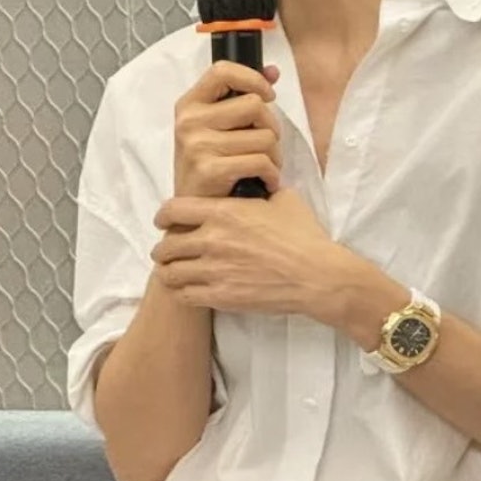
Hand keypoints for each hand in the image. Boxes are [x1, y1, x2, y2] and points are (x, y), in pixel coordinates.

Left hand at [150, 184, 345, 317]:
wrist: (316, 275)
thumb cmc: (304, 235)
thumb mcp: (283, 200)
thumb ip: (259, 191)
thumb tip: (255, 184)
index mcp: (224, 212)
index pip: (173, 210)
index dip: (164, 216)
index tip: (164, 221)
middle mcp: (213, 240)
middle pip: (166, 245)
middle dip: (163, 248)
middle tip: (168, 250)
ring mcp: (215, 271)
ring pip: (170, 273)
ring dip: (169, 271)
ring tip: (173, 271)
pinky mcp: (221, 296)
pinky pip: (184, 295)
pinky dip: (181, 291)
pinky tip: (187, 289)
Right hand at [172, 60, 282, 198]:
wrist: (193, 212)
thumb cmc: (211, 165)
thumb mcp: (217, 127)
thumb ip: (242, 95)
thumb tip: (273, 71)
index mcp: (189, 104)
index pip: (222, 70)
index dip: (252, 78)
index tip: (267, 95)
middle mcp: (189, 121)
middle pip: (254, 105)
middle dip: (270, 126)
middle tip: (266, 145)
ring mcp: (197, 145)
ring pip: (264, 136)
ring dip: (274, 155)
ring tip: (264, 167)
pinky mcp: (209, 170)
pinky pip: (261, 161)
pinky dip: (272, 174)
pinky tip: (265, 181)